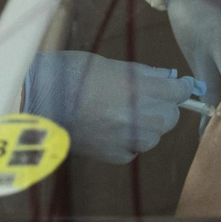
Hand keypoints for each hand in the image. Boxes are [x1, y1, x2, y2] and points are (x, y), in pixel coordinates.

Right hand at [24, 50, 202, 163]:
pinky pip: (135, 149)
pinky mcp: (116, 156)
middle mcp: (140, 117)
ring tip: (120, 113)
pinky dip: (129, 140)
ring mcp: (129, 139)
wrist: (37, 102)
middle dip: (163, 107)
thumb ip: (144, 75)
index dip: (183, 87)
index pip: (178, 92)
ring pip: (154, 136)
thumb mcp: (111, 65)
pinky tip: (108, 127)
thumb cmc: (71, 75)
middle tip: (145, 98)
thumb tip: (167, 78)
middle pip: (170, 117)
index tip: (182, 85)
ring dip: (146, 125)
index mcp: (140, 90)